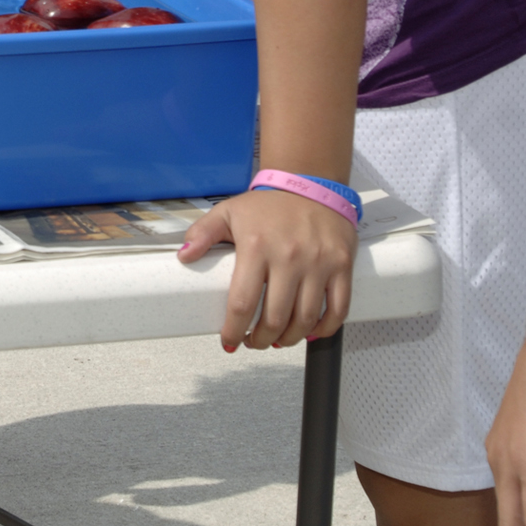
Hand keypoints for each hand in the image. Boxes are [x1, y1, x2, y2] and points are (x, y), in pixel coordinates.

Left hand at [177, 187, 355, 349]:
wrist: (310, 183)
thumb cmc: (268, 204)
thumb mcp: (228, 212)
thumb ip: (202, 233)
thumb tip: (184, 256)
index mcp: (256, 247)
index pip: (242, 302)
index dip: (234, 330)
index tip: (229, 341)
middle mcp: (289, 257)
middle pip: (275, 318)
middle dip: (262, 340)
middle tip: (255, 342)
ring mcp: (319, 263)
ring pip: (306, 318)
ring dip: (290, 339)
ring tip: (278, 339)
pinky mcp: (342, 265)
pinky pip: (339, 308)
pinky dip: (325, 328)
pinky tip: (311, 332)